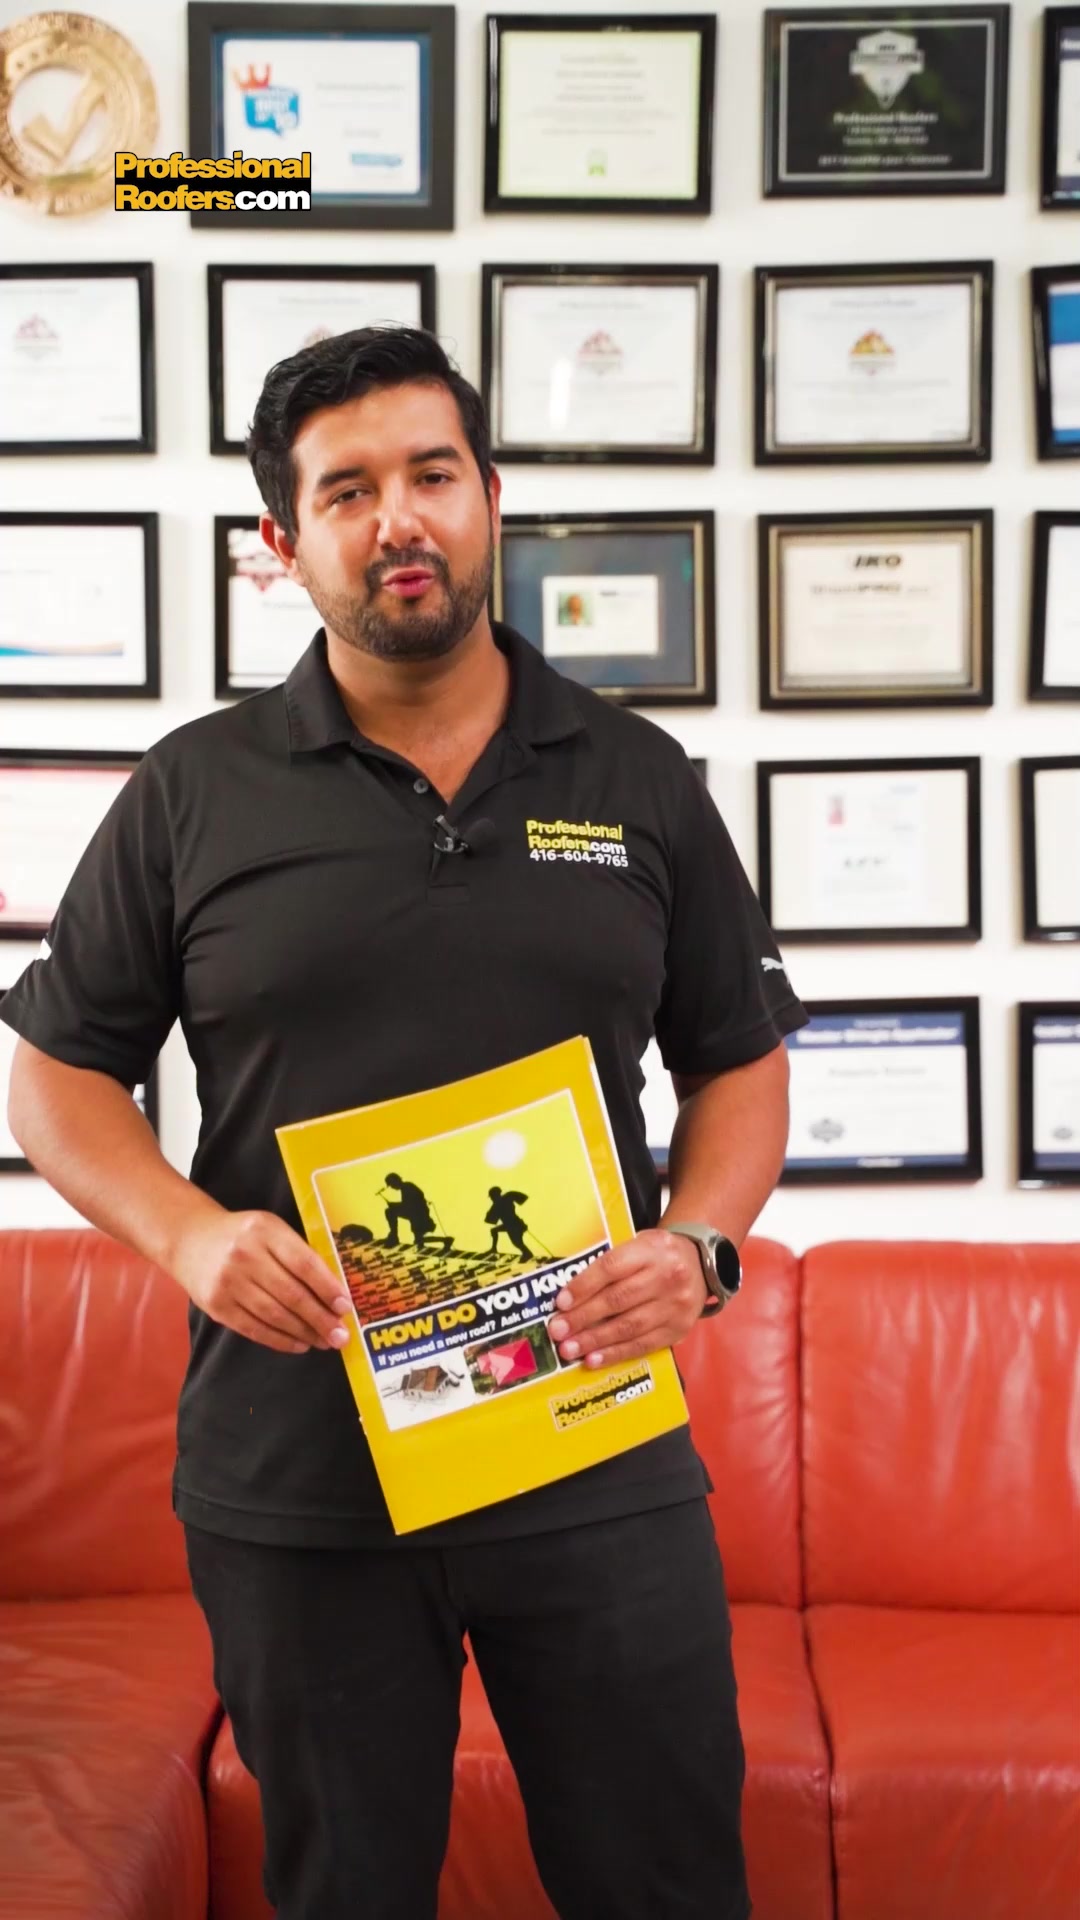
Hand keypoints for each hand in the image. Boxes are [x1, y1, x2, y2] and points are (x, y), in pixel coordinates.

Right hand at [172, 1207, 352, 1354]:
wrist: (189, 1239)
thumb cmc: (242, 1235)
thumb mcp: (270, 1230)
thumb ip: (298, 1253)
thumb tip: (333, 1292)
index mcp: (265, 1230)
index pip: (304, 1263)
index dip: (328, 1288)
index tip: (345, 1308)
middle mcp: (245, 1255)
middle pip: (291, 1294)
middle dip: (320, 1319)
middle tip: (341, 1336)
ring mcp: (228, 1282)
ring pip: (274, 1314)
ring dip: (304, 1332)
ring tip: (324, 1341)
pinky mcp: (216, 1305)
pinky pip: (254, 1328)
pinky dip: (280, 1340)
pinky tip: (299, 1344)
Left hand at [546, 1229, 706, 1369]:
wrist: (701, 1263)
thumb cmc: (657, 1255)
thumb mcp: (637, 1245)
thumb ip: (610, 1265)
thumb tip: (570, 1295)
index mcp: (651, 1250)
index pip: (612, 1267)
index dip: (584, 1285)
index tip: (561, 1302)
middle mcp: (666, 1277)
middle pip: (618, 1299)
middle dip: (583, 1318)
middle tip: (557, 1331)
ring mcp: (675, 1305)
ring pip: (629, 1326)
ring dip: (595, 1340)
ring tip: (570, 1349)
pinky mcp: (678, 1329)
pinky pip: (643, 1345)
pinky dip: (616, 1354)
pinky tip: (594, 1360)